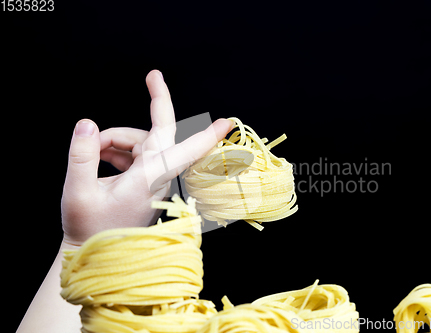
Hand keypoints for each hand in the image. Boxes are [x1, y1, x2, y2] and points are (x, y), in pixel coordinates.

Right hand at [61, 70, 233, 245]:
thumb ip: (81, 155)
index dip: (206, 135)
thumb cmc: (90, 229)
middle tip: (153, 76)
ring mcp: (151, 179)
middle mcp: (155, 176)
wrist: (95, 253)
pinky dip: (115, 149)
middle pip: (159, 131)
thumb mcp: (78, 192)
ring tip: (92, 150)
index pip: (182, 150)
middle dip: (156, 104)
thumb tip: (87, 123)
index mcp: (148, 179)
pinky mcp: (144, 182)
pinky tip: (98, 157)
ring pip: (140, 141)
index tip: (226, 121)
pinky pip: (134, 153)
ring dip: (115, 138)